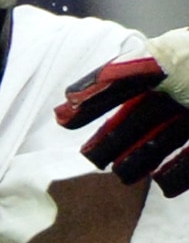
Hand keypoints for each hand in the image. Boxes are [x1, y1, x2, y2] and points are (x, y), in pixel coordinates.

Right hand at [59, 31, 188, 191]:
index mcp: (170, 66)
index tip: (65, 119)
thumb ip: (129, 70)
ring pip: (165, 140)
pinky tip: (161, 186)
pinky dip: (179, 174)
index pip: (122, 84)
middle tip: (89, 157)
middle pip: (141, 116)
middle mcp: (183, 91)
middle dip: (114, 136)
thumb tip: (79, 89)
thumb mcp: (171, 57)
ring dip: (142, 158)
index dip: (93, 100)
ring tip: (122, 174)